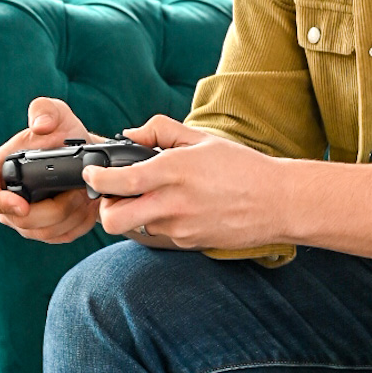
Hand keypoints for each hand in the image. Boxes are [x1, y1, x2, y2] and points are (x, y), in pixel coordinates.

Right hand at [0, 97, 102, 244]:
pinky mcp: (49, 231)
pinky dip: (80, 223)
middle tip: (76, 191)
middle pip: (21, 222)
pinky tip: (88, 205)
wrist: (87, 155)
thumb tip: (40, 127)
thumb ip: (45, 110)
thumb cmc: (63, 134)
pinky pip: (63, 236)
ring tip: (84, 193)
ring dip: (70, 215)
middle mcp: (7, 201)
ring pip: (45, 233)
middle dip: (54, 209)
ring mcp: (27, 220)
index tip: (23, 204)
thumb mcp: (56, 113)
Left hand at [84, 115, 286, 250]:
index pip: (119, 181)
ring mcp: (179, 227)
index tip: (93, 173)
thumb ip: (161, 130)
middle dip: (104, 209)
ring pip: (136, 226)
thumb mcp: (202, 139)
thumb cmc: (242, 167)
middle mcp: (172, 203)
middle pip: (114, 220)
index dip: (97, 178)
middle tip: (113, 195)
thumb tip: (130, 134)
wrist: (278, 203)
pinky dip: (161, 221)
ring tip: (158, 196)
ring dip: (137, 213)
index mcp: (174, 171)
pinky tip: (183, 208)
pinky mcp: (188, 242)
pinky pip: (161, 233)